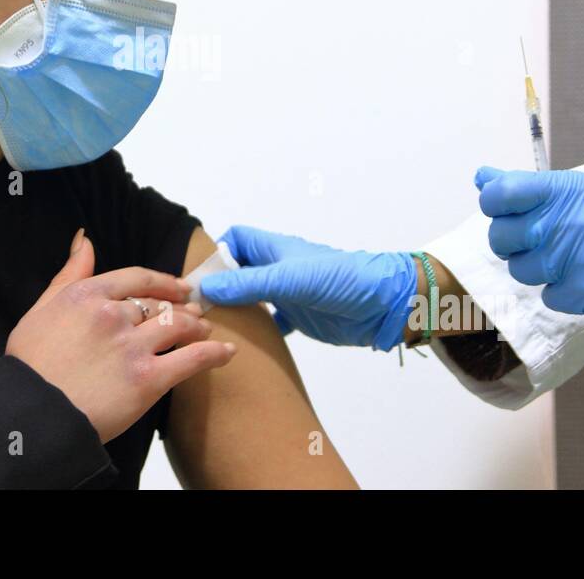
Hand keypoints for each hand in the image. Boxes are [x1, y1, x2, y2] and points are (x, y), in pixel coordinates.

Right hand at [6, 229, 235, 443]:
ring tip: (207, 330)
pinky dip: (214, 354)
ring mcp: (133, 346)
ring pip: (179, 326)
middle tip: (195, 313)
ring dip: (198, 327)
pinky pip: (191, 360)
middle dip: (181, 308)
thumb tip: (86, 240)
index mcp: (88, 294)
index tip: (179, 287)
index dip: (163, 281)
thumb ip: (68, 274)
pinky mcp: (148, 379)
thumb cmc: (30, 366)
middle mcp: (114, 314)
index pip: (137, 278)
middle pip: (160, 304)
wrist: (31, 415)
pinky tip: (227, 352)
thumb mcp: (40, 310)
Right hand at [199, 225, 416, 350]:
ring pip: (252, 297)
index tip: (199, 279)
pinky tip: (246, 344)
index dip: (216, 253)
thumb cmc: (343, 280)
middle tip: (197, 308)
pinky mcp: (300, 317)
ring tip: (213, 326)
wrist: (387, 304)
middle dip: (219, 284)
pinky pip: (272, 322)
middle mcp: (278, 268)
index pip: (235, 240)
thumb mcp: (290, 279)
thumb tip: (205, 288)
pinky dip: (259, 331)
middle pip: (239, 270)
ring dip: (235, 308)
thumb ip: (248, 283)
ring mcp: (288, 293)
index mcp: (274, 249)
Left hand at [475, 166, 583, 320]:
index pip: (498, 195)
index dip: (493, 205)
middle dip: (513, 243)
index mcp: (557, 191)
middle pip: (500, 238)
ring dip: (536, 269)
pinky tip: (581, 278)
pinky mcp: (579, 291)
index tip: (506, 211)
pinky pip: (546, 296)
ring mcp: (569, 258)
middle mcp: (560, 221)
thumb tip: (481, 177)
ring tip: (564, 259)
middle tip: (539, 239)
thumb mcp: (568, 190)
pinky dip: (560, 292)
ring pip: (519, 271)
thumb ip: (520, 185)